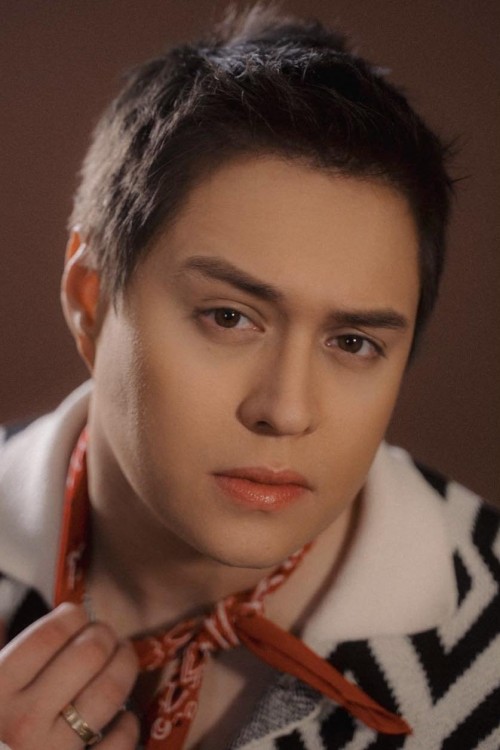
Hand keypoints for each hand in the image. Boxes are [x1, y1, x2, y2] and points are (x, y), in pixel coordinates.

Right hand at [0, 603, 138, 748]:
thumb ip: (10, 660)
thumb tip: (37, 616)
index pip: (48, 635)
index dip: (72, 617)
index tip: (78, 616)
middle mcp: (23, 722)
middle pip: (87, 654)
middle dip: (105, 635)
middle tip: (106, 635)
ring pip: (110, 691)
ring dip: (124, 665)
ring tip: (123, 659)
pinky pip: (119, 741)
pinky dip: (128, 722)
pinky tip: (121, 715)